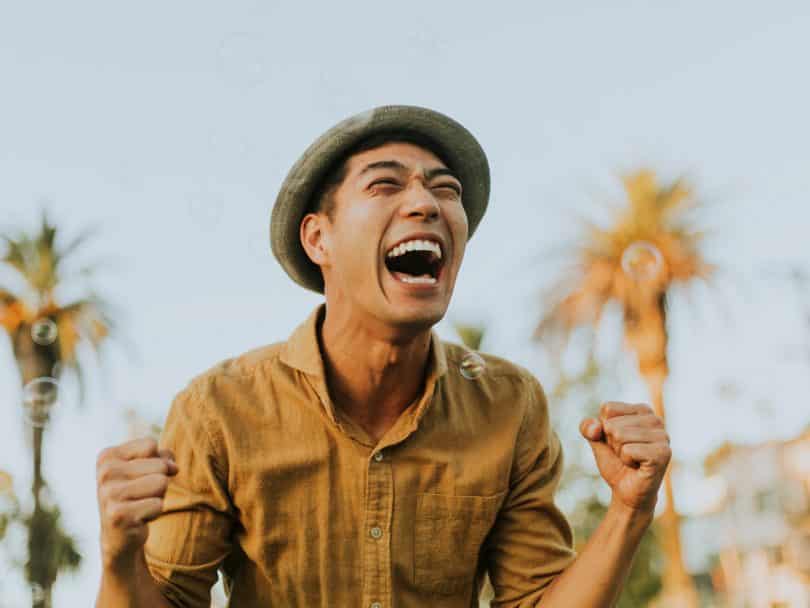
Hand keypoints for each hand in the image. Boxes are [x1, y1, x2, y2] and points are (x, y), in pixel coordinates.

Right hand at [96, 437, 177, 569]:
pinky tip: (138, 519)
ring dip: (159, 497)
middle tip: (141, 495)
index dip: (157, 460)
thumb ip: (163, 457)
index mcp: (107, 457)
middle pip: (160, 465)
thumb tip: (173, 467)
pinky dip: (154, 512)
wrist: (120, 534)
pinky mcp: (118, 515)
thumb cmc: (138, 494)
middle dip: (160, 482)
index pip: (150, 445)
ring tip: (141, 505)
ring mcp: (109, 494)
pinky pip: (158, 504)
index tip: (142, 476)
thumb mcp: (148, 468)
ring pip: (161, 483)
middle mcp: (105, 473)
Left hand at [580, 402, 670, 513]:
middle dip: (612, 443)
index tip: (617, 442)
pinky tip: (638, 466)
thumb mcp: (596, 440)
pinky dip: (626, 460)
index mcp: (642, 410)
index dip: (604, 428)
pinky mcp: (663, 453)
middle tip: (625, 454)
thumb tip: (596, 426)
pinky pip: (628, 450)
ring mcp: (662, 436)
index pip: (608, 408)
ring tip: (632, 460)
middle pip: (612, 424)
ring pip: (619, 435)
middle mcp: (656, 420)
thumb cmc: (615, 463)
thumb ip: (588, 427)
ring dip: (619, 452)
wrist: (627, 492)